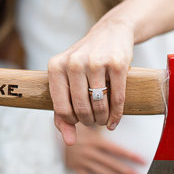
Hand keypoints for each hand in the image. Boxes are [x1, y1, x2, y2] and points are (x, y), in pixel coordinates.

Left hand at [47, 15, 134, 144]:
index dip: (71, 121)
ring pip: (99, 104)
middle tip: (94, 122)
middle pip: (81, 108)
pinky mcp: (117, 63)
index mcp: (56, 66)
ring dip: (102, 119)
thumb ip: (63, 110)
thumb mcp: (69, 79)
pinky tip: (114, 120)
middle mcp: (74, 62)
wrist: (112, 32)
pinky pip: (117, 98)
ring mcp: (96, 62)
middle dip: (89, 122)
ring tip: (103, 120)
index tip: (78, 122)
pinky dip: (116, 115)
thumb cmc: (86, 62)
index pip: (61, 107)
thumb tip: (69, 141)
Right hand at [64, 124, 144, 173]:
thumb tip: (114, 121)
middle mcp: (91, 152)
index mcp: (95, 140)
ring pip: (104, 173)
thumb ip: (99, 124)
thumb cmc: (69, 125)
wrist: (49, 134)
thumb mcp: (85, 122)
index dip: (130, 156)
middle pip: (113, 164)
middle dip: (128, 172)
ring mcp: (83, 161)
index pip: (117, 150)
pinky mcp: (75, 168)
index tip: (142, 161)